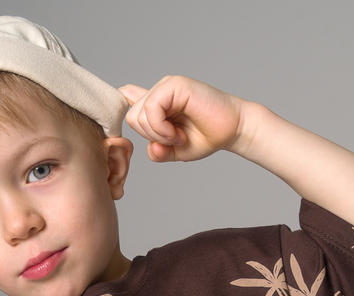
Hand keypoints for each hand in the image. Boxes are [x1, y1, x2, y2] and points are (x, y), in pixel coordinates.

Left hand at [119, 76, 243, 162]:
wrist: (230, 131)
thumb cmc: (205, 138)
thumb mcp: (173, 151)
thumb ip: (156, 150)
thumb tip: (149, 147)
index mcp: (156, 104)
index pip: (126, 102)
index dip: (123, 117)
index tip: (138, 138)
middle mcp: (158, 92)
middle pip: (131, 117)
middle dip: (150, 136)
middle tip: (173, 140)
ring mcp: (165, 86)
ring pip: (138, 114)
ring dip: (157, 134)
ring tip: (178, 137)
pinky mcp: (174, 85)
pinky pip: (151, 108)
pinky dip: (161, 128)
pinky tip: (176, 134)